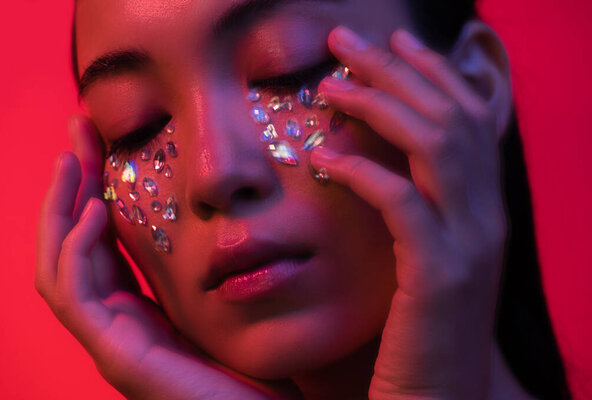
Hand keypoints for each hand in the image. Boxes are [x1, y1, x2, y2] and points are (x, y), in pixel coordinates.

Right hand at [35, 115, 302, 399]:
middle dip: (73, 188)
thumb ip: (211, 273)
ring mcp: (114, 343)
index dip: (96, 192)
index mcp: (141, 312)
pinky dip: (77, 252)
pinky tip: (94, 212)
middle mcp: (120, 324)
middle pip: (76, 246)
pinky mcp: (120, 358)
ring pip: (60, 269)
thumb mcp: (227, 307)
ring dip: (60, 210)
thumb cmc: (256, 372)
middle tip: (78, 132)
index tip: (102, 144)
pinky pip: (78, 299)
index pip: (104, 244)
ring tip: (74, 159)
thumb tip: (227, 219)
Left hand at [310, 26, 507, 398]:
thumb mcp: (419, 258)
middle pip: (448, 118)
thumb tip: (353, 151)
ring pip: (434, 146)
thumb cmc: (417, 330)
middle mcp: (487, 219)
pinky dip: (363, 170)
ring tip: (330, 85)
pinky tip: (324, 154)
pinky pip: (402, 203)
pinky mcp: (438, 277)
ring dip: (380, 105)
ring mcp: (469, 246)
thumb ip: (403, 205)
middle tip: (346, 42)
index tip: (394, 43)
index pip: (468, 120)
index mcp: (482, 211)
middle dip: (397, 71)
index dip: (432, 74)